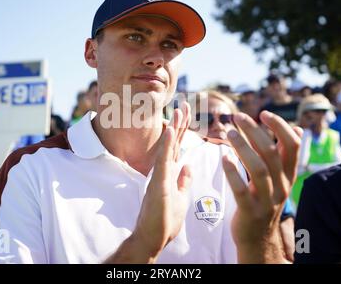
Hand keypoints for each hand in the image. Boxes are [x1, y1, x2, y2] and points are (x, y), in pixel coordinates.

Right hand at [131, 102, 191, 260]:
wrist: (152, 238)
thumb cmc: (164, 221)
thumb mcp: (180, 197)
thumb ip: (183, 181)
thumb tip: (188, 166)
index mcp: (170, 173)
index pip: (177, 146)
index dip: (182, 130)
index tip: (187, 113)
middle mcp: (164, 171)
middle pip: (173, 142)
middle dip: (179, 123)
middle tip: (185, 103)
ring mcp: (160, 176)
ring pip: (168, 147)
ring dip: (173, 128)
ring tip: (178, 109)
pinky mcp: (158, 184)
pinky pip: (163, 161)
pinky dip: (166, 145)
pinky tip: (170, 131)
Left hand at [222, 111, 301, 262]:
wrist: (258, 236)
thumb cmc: (264, 199)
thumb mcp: (277, 177)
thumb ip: (281, 154)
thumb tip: (297, 129)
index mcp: (289, 175)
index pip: (293, 145)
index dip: (280, 126)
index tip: (263, 113)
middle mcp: (282, 185)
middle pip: (272, 153)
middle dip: (254, 131)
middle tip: (237, 117)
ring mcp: (267, 200)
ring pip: (258, 169)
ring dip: (243, 147)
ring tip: (229, 133)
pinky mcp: (250, 211)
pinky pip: (242, 190)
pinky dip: (233, 172)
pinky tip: (224, 158)